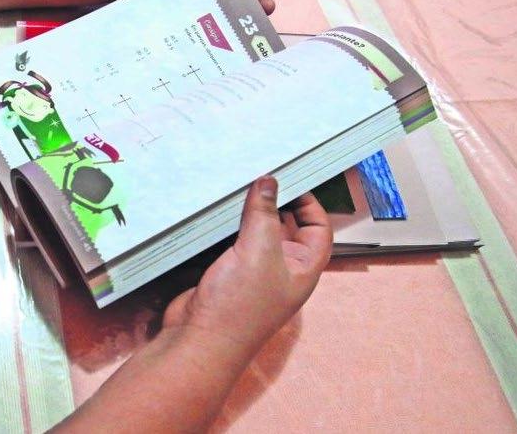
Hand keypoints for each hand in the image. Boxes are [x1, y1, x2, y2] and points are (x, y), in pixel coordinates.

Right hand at [162, 176, 331, 351]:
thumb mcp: (259, 251)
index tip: (290, 179)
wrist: (198, 340)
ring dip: (248, 212)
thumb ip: (265, 213)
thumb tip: (269, 182)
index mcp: (302, 269)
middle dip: (276, 202)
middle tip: (260, 175)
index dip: (309, 203)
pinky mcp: (226, 272)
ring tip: (238, 186)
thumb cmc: (239, 306)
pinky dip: (226, 225)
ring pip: (256, 232)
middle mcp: (281, 269)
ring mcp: (252, 272)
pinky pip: (232, 241)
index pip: (318, 229)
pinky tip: (218, 209)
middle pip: (286, 228)